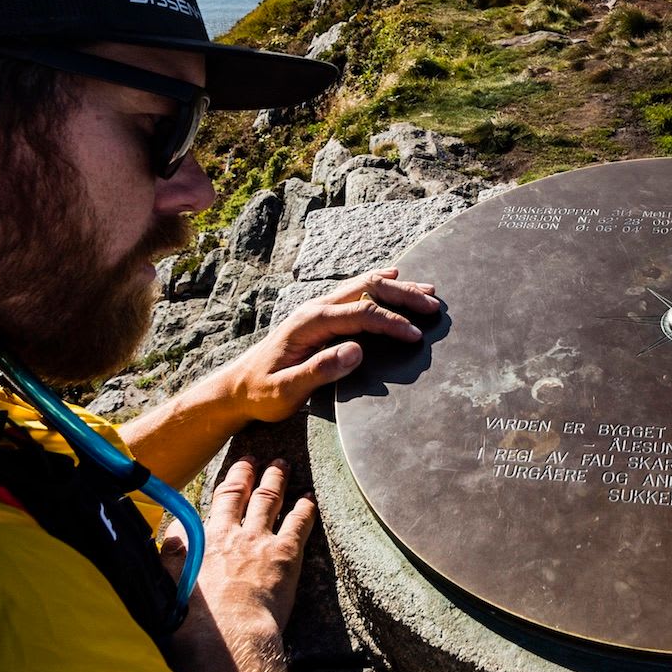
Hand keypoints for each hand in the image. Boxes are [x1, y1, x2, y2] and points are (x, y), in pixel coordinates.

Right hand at [169, 455, 313, 634]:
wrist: (227, 639)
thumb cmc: (193, 625)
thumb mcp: (165, 587)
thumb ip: (171, 556)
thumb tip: (173, 533)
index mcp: (203, 541)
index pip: (216, 502)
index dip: (228, 483)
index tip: (234, 472)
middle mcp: (232, 534)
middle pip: (242, 493)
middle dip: (249, 473)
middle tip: (255, 460)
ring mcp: (260, 541)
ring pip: (270, 499)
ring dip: (277, 479)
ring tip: (283, 465)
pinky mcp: (285, 555)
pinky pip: (298, 522)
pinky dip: (305, 507)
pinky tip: (310, 498)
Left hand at [225, 268, 439, 423]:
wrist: (238, 386)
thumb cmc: (261, 392)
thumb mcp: (286, 391)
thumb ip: (320, 370)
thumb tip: (357, 351)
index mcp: (310, 322)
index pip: (360, 314)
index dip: (391, 322)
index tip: (416, 336)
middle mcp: (316, 307)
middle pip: (367, 289)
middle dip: (404, 296)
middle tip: (434, 307)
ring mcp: (319, 308)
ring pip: (365, 285)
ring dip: (398, 288)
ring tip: (429, 294)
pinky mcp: (322, 315)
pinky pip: (357, 291)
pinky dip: (382, 285)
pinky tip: (398, 279)